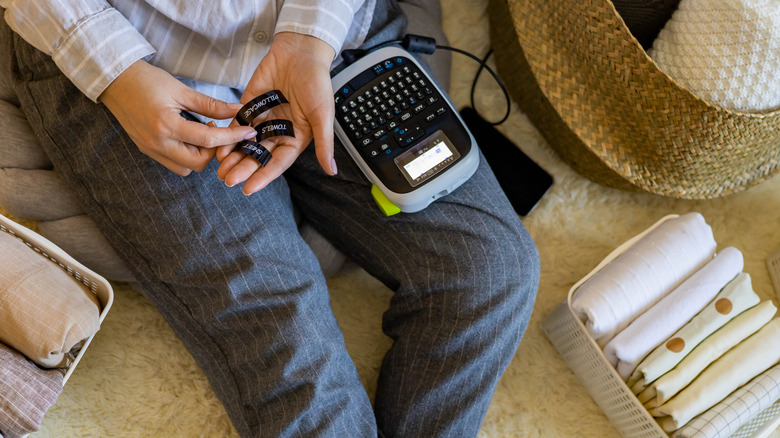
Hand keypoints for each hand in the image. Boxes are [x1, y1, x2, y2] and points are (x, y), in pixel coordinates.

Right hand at [100, 60, 256, 175]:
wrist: (114, 80)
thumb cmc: (147, 80)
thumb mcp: (181, 89)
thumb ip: (211, 104)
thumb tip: (238, 111)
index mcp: (167, 126)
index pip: (209, 140)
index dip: (233, 137)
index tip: (250, 132)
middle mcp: (158, 143)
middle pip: (199, 163)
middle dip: (215, 150)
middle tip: (217, 129)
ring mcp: (150, 150)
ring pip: (186, 168)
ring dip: (200, 156)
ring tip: (202, 133)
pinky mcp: (147, 150)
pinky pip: (174, 163)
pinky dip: (187, 155)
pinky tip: (189, 138)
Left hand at [216, 32, 336, 194]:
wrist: (300, 52)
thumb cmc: (316, 82)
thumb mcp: (322, 114)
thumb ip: (324, 143)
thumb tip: (332, 170)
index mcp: (296, 138)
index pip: (278, 163)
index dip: (263, 177)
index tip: (248, 189)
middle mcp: (278, 133)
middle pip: (258, 156)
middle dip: (244, 169)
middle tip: (228, 180)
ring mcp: (262, 120)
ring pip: (244, 143)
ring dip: (233, 156)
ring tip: (220, 169)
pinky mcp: (249, 106)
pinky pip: (236, 124)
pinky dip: (227, 135)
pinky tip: (218, 145)